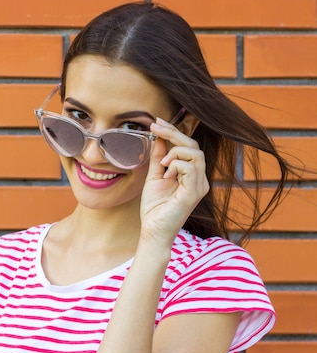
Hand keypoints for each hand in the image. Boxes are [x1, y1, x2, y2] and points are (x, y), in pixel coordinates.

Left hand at [139, 118, 208, 246]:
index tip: (157, 121)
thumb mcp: (155, 176)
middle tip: (155, 127)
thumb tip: (158, 136)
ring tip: (162, 165)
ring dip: (174, 153)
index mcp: (191, 174)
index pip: (189, 146)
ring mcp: (199, 186)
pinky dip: (176, 165)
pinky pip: (190, 168)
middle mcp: (199, 178)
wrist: (153, 231)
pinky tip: (166, 174)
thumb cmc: (155, 207)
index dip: (174, 131)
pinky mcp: (194, 193)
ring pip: (195, 154)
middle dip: (173, 133)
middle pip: (193, 146)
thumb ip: (159, 157)